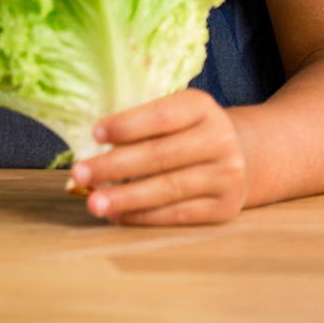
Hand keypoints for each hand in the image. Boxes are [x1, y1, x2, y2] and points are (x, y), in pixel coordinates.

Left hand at [69, 89, 247, 224]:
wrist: (243, 155)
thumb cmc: (187, 129)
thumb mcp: (175, 110)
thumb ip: (142, 118)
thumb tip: (90, 142)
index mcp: (201, 107)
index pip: (161, 116)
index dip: (127, 125)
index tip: (94, 134)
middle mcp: (220, 140)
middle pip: (160, 155)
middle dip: (114, 166)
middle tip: (80, 173)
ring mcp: (227, 176)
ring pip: (168, 189)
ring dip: (125, 197)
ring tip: (94, 202)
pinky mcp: (225, 208)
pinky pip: (179, 214)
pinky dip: (145, 216)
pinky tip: (118, 215)